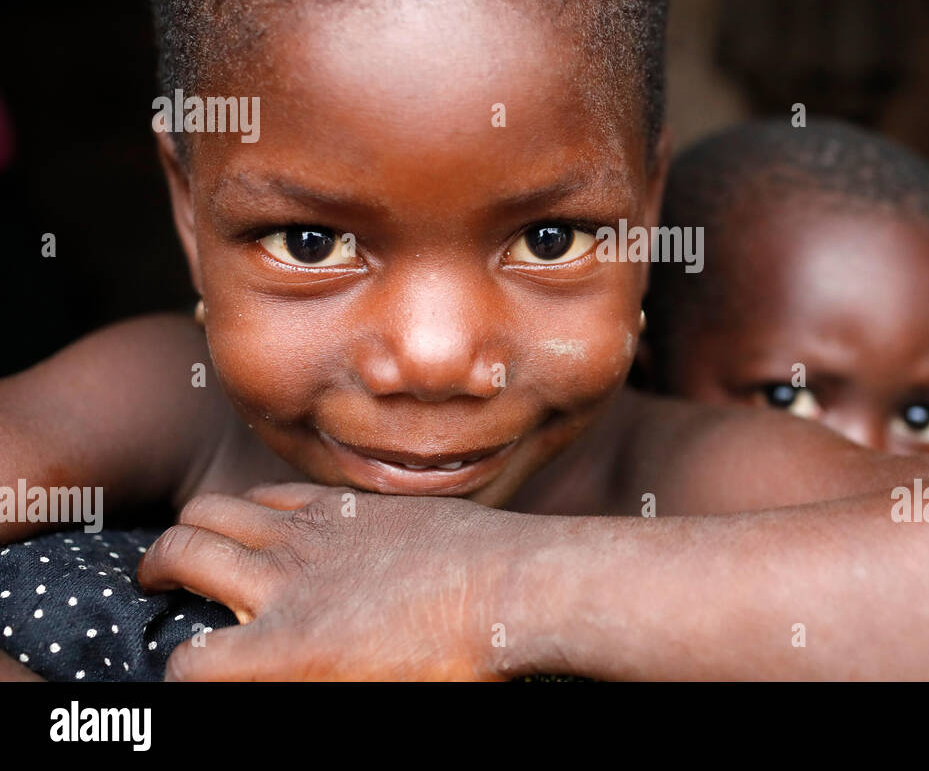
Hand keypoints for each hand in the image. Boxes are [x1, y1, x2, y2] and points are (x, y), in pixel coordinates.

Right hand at [137, 483, 543, 679]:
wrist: (512, 587)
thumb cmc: (454, 661)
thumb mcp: (369, 697)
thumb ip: (304, 681)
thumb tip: (281, 672)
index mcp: (288, 652)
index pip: (188, 666)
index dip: (182, 676)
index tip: (196, 675)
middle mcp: (286, 583)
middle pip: (180, 554)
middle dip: (155, 569)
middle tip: (156, 580)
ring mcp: (316, 533)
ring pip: (214, 509)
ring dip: (191, 527)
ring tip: (191, 542)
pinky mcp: (347, 503)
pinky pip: (273, 492)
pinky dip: (251, 506)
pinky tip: (263, 522)